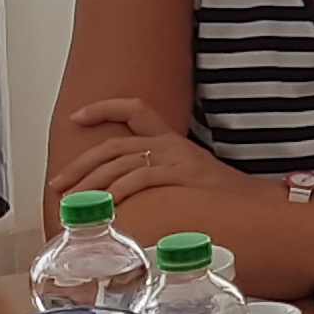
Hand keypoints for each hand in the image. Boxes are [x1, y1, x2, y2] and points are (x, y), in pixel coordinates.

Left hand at [59, 97, 239, 204]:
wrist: (255, 205)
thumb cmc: (221, 198)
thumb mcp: (188, 178)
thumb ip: (160, 177)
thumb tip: (126, 195)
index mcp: (171, 139)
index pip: (134, 109)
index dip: (103, 109)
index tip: (76, 117)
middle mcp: (170, 144)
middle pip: (113, 144)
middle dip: (80, 164)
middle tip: (58, 183)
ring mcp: (176, 158)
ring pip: (120, 162)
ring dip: (91, 181)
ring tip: (72, 199)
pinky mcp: (182, 175)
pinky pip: (141, 178)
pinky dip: (119, 189)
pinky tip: (105, 203)